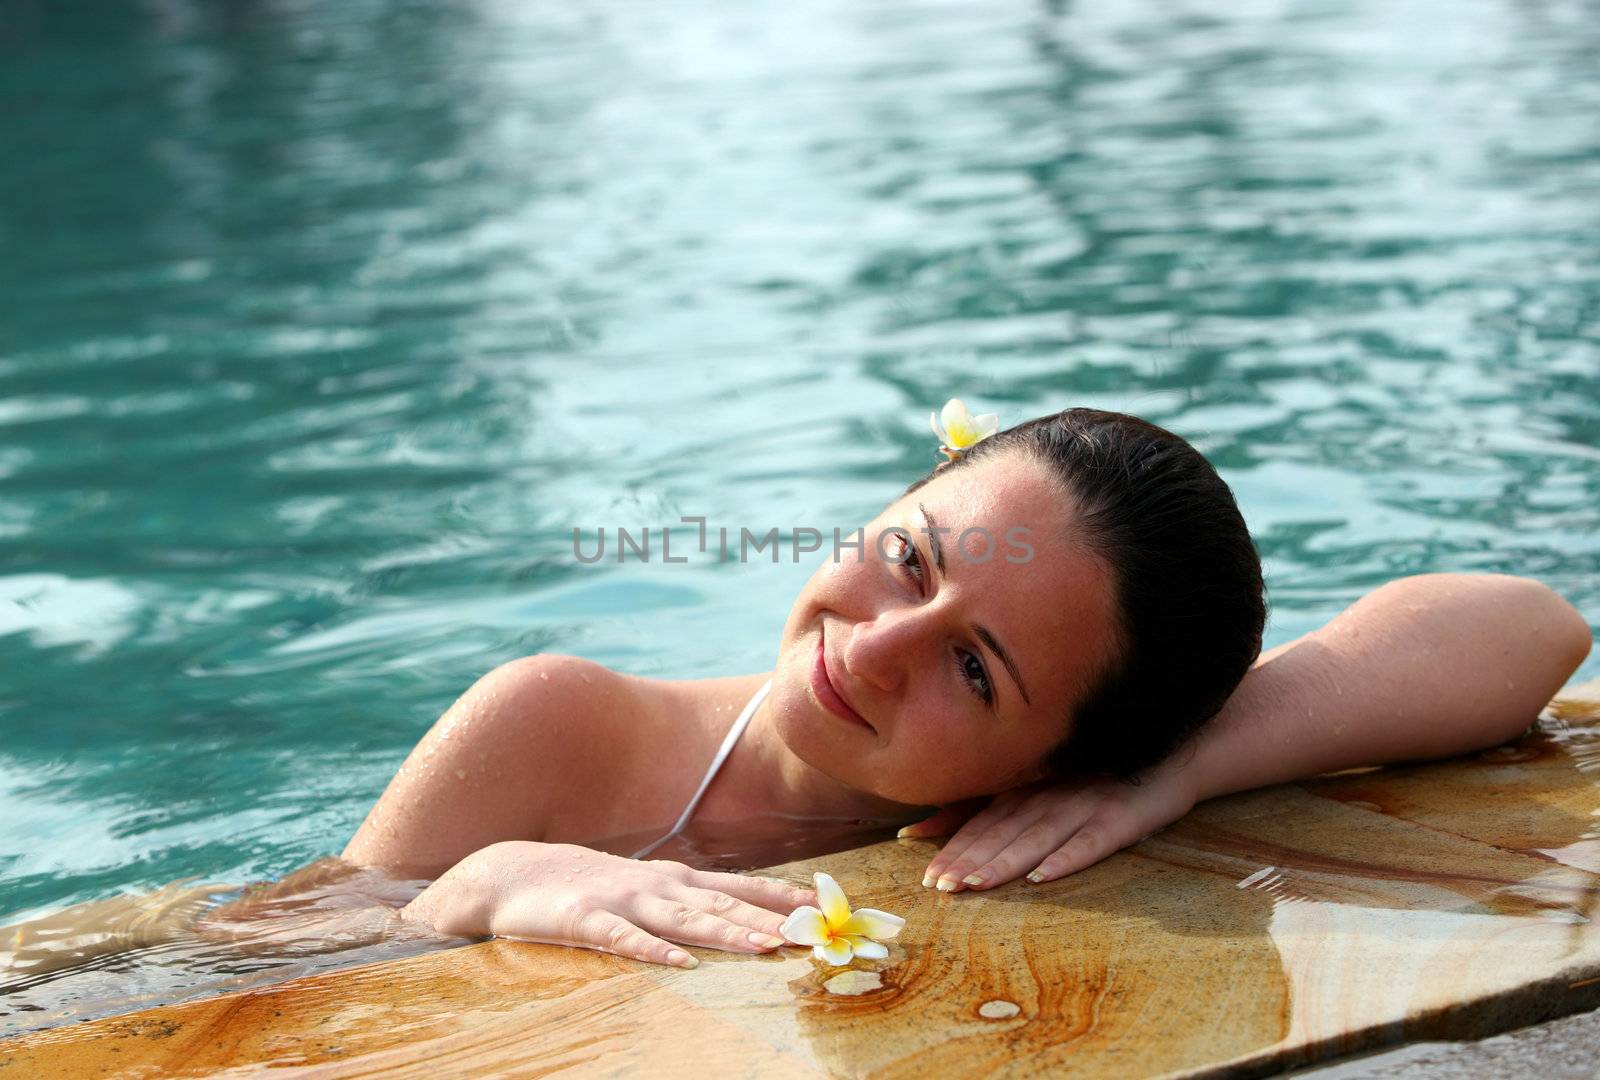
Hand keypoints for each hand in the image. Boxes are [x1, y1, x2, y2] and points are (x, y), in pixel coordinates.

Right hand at [399, 841, 816, 967]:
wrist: (513, 872)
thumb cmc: (589, 885)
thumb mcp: (643, 889)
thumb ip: (687, 902)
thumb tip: (739, 915)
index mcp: (674, 880)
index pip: (738, 887)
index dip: (781, 898)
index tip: (823, 908)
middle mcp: (657, 885)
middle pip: (721, 903)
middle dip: (768, 919)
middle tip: (810, 935)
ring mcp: (622, 901)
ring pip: (683, 920)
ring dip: (726, 932)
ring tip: (764, 946)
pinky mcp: (585, 920)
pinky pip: (624, 940)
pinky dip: (653, 950)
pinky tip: (679, 964)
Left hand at [901, 758, 1200, 891]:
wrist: (1165, 757)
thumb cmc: (1091, 778)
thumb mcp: (1032, 790)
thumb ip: (979, 810)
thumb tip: (916, 830)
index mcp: (1024, 792)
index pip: (980, 823)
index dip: (953, 849)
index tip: (927, 876)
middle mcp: (1047, 796)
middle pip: (1002, 832)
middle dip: (970, 860)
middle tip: (942, 887)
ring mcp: (1083, 806)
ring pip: (1038, 837)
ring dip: (1006, 861)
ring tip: (978, 883)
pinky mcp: (1119, 818)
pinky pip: (1091, 841)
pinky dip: (1067, 856)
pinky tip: (1045, 874)